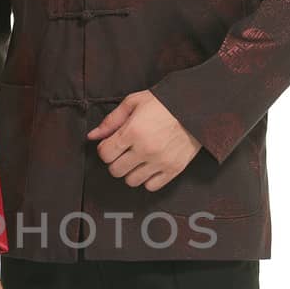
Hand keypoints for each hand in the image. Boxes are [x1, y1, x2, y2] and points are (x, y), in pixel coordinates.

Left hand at [86, 90, 200, 189]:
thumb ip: (111, 121)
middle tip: (124, 152)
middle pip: (115, 170)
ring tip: (137, 159)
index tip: (112, 144)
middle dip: (116, 161)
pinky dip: (147, 179)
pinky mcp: (173, 169)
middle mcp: (145, 149)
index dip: (106, 149)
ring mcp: (160, 162)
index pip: (105, 154)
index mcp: (133, 131)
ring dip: (130, 171)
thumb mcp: (134, 102)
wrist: (196, 107)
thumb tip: (93, 136)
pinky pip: (151, 186)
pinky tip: (149, 166)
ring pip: (131, 181)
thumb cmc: (164, 102)